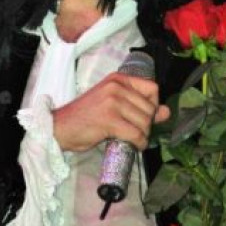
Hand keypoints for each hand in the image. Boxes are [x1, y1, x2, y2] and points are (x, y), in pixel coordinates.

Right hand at [53, 72, 169, 151]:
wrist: (58, 128)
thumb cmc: (85, 118)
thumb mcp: (113, 105)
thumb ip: (139, 106)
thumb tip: (167, 112)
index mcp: (118, 79)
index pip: (152, 88)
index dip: (154, 104)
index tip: (145, 116)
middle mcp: (116, 87)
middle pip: (150, 107)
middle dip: (147, 124)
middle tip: (136, 132)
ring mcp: (113, 102)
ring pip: (144, 121)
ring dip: (143, 135)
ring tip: (133, 139)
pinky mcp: (109, 119)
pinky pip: (136, 133)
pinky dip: (139, 143)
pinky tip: (134, 146)